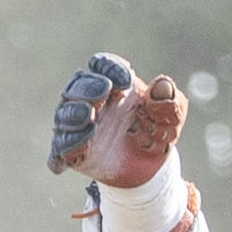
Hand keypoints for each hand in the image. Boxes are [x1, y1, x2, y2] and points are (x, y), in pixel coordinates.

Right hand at [49, 51, 186, 183]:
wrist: (152, 166)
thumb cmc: (157, 131)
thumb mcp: (171, 116)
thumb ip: (168, 100)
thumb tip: (162, 86)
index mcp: (112, 82)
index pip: (102, 66)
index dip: (110, 68)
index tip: (125, 81)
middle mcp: (89, 99)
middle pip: (78, 86)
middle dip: (88, 88)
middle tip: (102, 93)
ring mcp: (79, 125)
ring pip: (65, 116)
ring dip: (73, 115)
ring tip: (88, 118)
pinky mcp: (73, 151)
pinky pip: (60, 151)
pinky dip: (60, 154)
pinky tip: (62, 162)